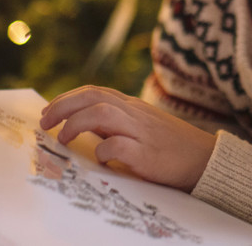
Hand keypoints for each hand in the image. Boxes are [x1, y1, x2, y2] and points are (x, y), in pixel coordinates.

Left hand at [39, 85, 215, 192]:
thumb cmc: (171, 146)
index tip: (48, 111)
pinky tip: (100, 157)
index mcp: (132, 106)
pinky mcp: (149, 154)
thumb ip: (117, 123)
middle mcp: (135, 114)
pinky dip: (105, 149)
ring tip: (64, 138)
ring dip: (77, 123)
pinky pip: (120, 145)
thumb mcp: (142, 126)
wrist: (206, 159)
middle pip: (93, 96)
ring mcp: (142, 132)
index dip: (67, 99)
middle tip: (45, 122)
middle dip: (63, 106)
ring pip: (103, 113)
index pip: (94, 91)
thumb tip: (82, 127)